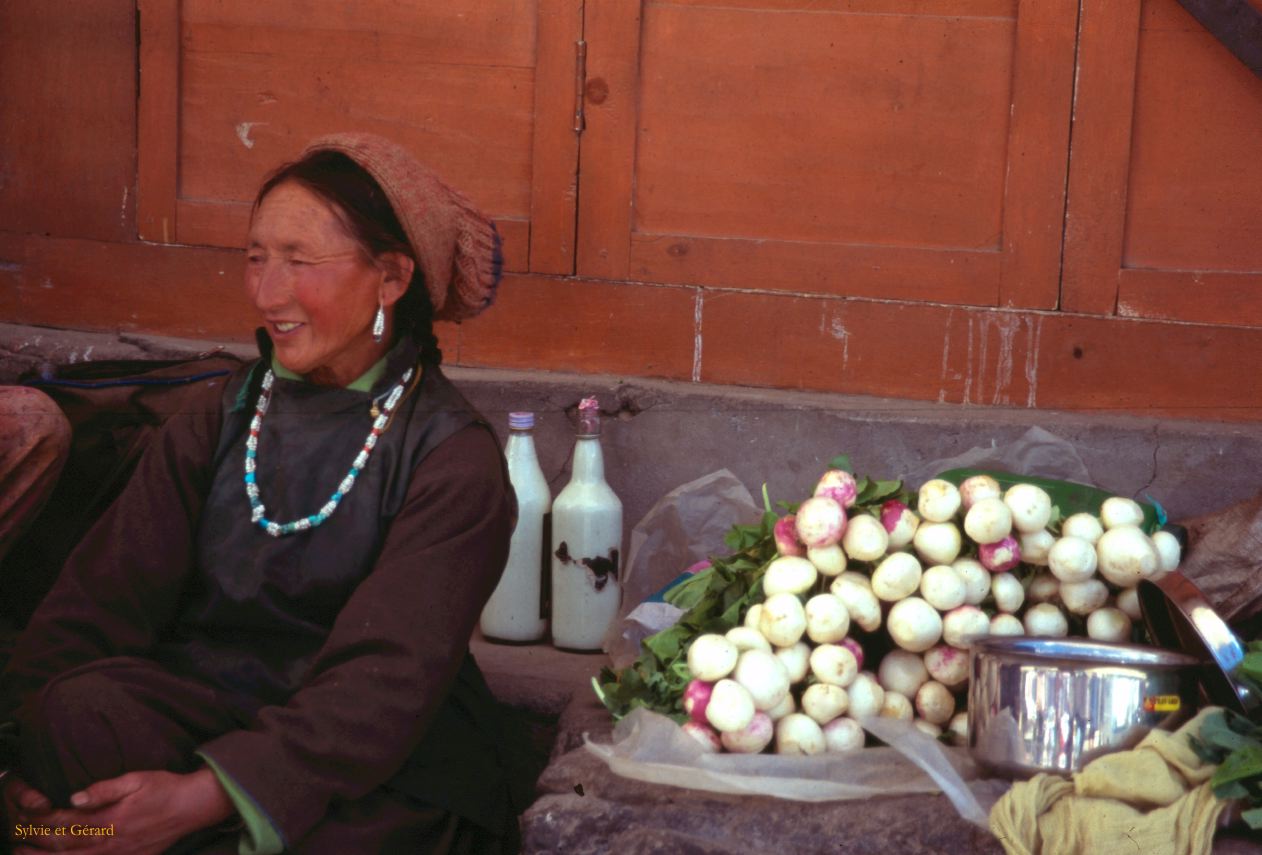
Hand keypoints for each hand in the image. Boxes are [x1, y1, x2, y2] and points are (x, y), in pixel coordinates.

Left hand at [8, 769, 234, 854]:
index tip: (24, 816)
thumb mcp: (137, 779)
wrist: (193, 807)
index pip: (66, 823)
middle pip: (65, 846)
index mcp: (111, 820)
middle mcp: (111, 842)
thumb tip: (74, 798)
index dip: (42, 821)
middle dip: (36, 843)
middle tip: (14, 840)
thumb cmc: (164, 789)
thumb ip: (105, 788)